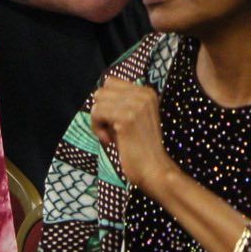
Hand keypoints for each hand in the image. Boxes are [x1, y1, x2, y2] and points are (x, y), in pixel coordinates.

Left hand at [89, 76, 174, 197]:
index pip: (110, 82)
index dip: (106, 102)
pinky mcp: (127, 117)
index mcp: (147, 92)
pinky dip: (96, 128)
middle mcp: (143, 94)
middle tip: (110, 131)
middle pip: (102, 91)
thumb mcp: (132, 118)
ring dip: (98, 121)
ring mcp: (136, 104)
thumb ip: (119, 103)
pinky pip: (96, 112)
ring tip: (110, 137)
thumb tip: (96, 93)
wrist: (154, 169)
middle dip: (101, 111)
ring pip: (97, 101)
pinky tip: (108, 141)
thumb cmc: (139, 147)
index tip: (114, 121)